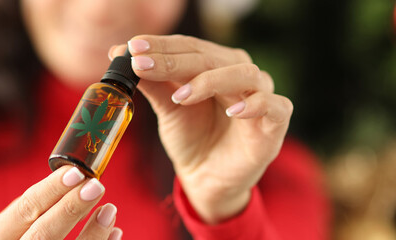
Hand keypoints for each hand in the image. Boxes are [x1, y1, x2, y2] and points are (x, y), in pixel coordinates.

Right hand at [0, 166, 122, 239]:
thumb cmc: (18, 239)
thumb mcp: (13, 228)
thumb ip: (33, 211)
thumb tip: (72, 180)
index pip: (25, 209)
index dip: (51, 190)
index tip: (77, 172)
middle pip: (42, 235)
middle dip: (71, 209)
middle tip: (96, 186)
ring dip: (92, 233)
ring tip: (109, 209)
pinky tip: (114, 232)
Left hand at [109, 35, 292, 223]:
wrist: (206, 179)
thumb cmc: (191, 138)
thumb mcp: (167, 108)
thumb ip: (152, 82)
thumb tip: (120, 54)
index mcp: (216, 64)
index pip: (190, 46)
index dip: (161, 45)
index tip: (132, 49)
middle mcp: (240, 73)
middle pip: (211, 57)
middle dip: (175, 60)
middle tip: (144, 65)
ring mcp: (261, 95)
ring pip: (244, 73)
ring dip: (210, 80)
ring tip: (182, 96)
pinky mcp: (275, 123)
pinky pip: (274, 105)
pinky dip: (254, 104)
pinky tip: (232, 111)